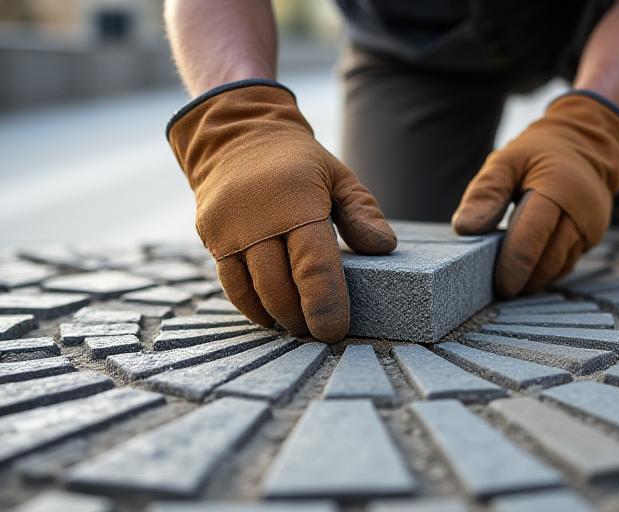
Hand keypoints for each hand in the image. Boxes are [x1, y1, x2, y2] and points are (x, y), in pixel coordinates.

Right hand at [167, 80, 395, 341]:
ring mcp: (228, 228)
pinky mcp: (209, 237)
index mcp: (296, 201)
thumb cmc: (298, 162)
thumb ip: (362, 212)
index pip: (313, 264)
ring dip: (277, 317)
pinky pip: (231, 284)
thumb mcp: (338, 176)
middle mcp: (257, 217)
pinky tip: (272, 315)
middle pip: (279, 287)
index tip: (335, 330)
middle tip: (322, 332)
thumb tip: (384, 248)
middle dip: (301, 318)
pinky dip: (253, 306)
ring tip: (299, 327)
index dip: (325, 303)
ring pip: (252, 291)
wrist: (234, 134)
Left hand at [453, 92, 618, 296]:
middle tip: (496, 289)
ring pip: (558, 267)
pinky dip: (544, 273)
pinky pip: (565, 265)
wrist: (586, 148)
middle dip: (522, 279)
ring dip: (533, 279)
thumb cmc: (536, 155)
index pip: (533, 236)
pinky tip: (525, 273)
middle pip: (548, 259)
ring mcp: (591, 228)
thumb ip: (485, 193)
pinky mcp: (591, 240)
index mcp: (557, 188)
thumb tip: (465, 228)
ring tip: (508, 283)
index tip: (498, 284)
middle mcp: (581, 212)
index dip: (514, 265)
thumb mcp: (506, 161)